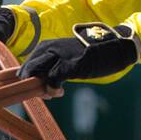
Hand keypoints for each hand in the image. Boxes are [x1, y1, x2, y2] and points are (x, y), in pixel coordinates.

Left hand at [18, 23, 139, 93]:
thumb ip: (54, 65)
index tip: (38, 87)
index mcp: (48, 45)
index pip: (28, 63)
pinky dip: (52, 90)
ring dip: (40, 87)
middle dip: (30, 83)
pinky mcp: (70, 65)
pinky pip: (52, 80)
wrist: (112, 46)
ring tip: (52, 93)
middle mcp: (50, 48)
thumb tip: (42, 83)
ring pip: (36, 73)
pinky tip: (60, 92)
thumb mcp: (68, 56)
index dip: (29, 78)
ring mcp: (59, 55)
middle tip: (42, 92)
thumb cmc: (91, 54)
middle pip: (28, 68)